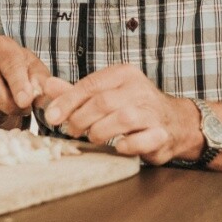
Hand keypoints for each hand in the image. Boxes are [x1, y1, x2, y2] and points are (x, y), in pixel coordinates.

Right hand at [0, 36, 50, 125]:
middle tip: (25, 109)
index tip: (25, 101)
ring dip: (2, 113)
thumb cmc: (23, 72)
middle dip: (10, 105)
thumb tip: (43, 94)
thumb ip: (42, 82)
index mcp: (2, 47)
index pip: (9, 66)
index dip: (18, 85)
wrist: (5, 77)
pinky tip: (1, 109)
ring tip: (12, 106)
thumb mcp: (38, 72)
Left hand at [40, 64, 201, 164]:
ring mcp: (153, 111)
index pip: (90, 84)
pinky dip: (127, 145)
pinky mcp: (162, 134)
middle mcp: (139, 89)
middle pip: (103, 101)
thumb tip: (46, 86)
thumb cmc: (134, 107)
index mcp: (123, 75)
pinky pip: (143, 139)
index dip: (68, 101)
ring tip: (93, 137)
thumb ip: (77, 92)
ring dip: (100, 131)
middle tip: (71, 130)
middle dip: (81, 118)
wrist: (175, 122)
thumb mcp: (106, 93)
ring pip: (122, 118)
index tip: (52, 116)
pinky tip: (118, 147)